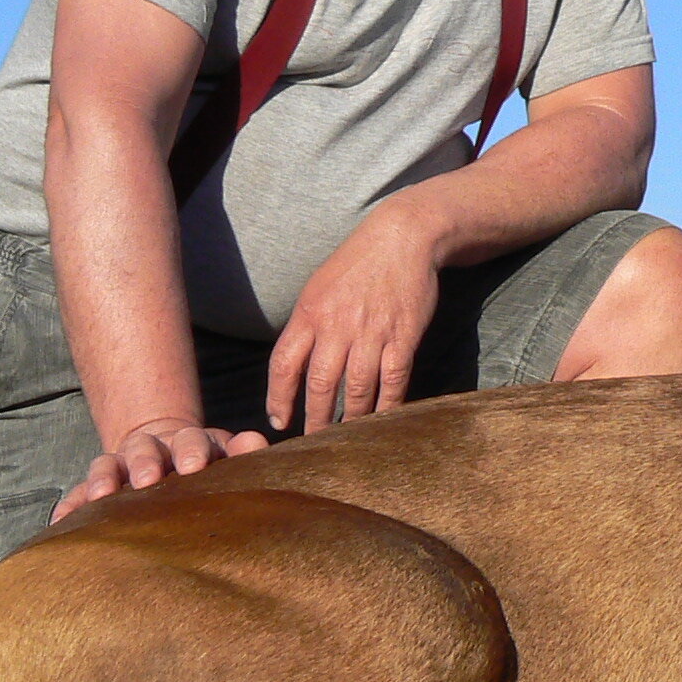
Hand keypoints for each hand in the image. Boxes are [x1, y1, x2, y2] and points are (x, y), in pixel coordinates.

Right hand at [51, 416, 269, 523]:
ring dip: (104, 479)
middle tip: (149, 479)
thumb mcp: (227, 455)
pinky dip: (71, 504)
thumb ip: (242, 450)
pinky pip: (79, 493)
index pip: (192, 441)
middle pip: (146, 448)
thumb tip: (257, 442)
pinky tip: (61, 519)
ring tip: (101, 497)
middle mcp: (152, 450)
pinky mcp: (97, 486)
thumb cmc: (208, 468)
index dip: (192, 451)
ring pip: (109, 465)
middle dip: (146, 462)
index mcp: (189, 443)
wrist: (170, 459)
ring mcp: (122, 466)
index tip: (194, 467)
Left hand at [268, 206, 442, 427]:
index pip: (284, 365)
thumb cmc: (357, 264)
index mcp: (309, 314)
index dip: (278, 398)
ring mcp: (371, 334)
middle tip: (312, 443)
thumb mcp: (318, 288)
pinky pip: (392, 383)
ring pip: (355, 390)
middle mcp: (337, 327)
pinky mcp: (402, 338)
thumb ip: (306, 325)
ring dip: (348, 420)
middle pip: (319, 385)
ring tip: (344, 440)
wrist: (403, 238)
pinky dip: (386, 407)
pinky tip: (380, 422)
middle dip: (313, 420)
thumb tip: (295, 365)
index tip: (279, 421)